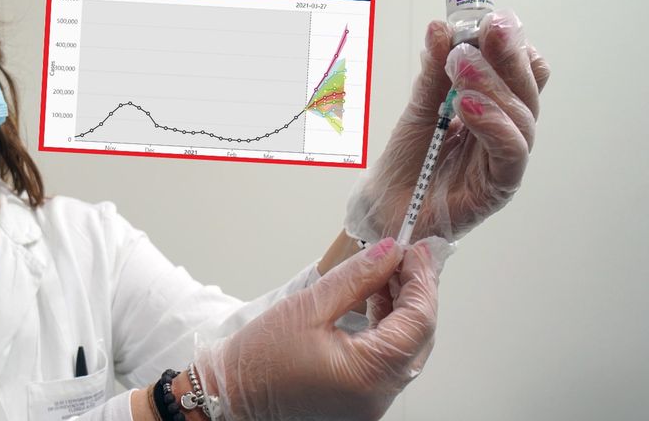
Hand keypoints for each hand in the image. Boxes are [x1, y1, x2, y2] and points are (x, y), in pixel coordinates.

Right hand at [195, 237, 450, 420]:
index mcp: (367, 375)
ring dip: (403, 309)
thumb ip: (357, 277)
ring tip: (388, 272)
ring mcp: (371, 403)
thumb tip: (390, 252)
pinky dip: (388, 329)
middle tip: (408, 256)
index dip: (423, 280)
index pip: (418, 321)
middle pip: (419, 337)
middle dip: (417, 292)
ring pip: (407, 349)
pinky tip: (377, 301)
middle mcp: (377, 396)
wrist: (229, 394)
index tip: (420, 249)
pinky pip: (389, 361)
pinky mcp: (361, 401)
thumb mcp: (309, 306)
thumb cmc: (258, 359)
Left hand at [345, 11, 549, 242]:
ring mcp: (505, 159)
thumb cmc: (408, 160)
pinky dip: (492, 123)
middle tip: (486, 29)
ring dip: (494, 84)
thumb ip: (434, 72)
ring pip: (522, 115)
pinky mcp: (498, 187)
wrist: (385, 207)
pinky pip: (510, 151)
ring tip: (463, 65)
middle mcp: (508, 131)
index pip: (521, 70)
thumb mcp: (420, 107)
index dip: (510, 42)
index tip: (489, 18)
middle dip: (507, 54)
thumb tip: (440, 28)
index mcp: (496, 108)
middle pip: (527, 88)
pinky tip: (466, 104)